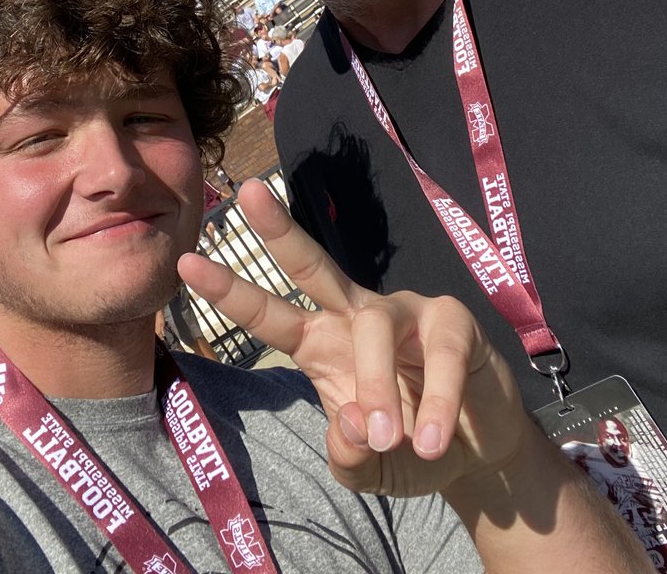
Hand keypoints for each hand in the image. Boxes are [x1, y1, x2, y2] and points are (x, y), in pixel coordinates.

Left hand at [179, 179, 526, 500]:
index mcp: (322, 344)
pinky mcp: (453, 321)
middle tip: (249, 195)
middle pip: (313, 265)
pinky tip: (431, 440)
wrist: (479, 456)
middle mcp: (356, 315)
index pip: (271, 314)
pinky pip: (440, 352)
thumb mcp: (368, 471)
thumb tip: (348, 424)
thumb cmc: (408, 449)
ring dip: (377, 385)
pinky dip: (436, 401)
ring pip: (375, 326)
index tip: (187, 261)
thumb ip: (347, 458)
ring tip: (387, 441)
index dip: (231, 291)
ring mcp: (406, 311)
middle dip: (280, 231)